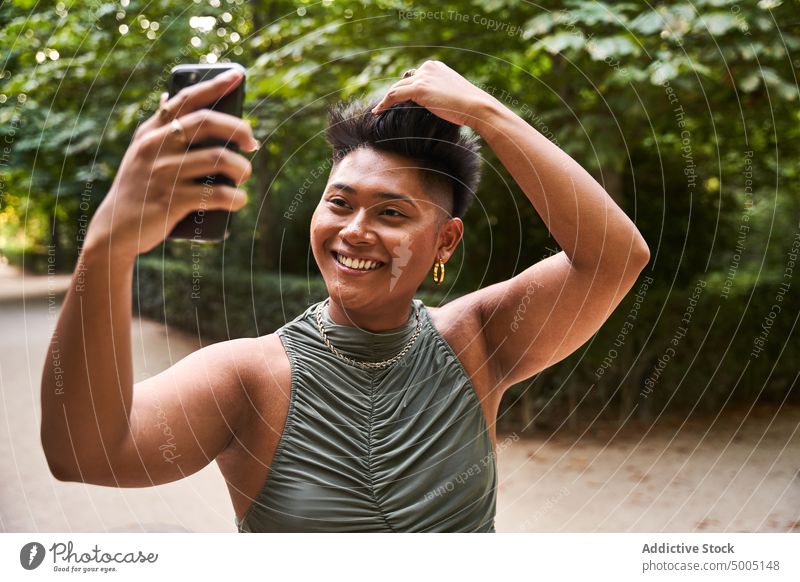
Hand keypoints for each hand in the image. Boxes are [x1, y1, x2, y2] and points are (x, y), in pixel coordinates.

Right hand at [85, 69, 258, 259]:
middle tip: (251, 142)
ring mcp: (166, 173)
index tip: (238, 75)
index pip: (186, 100)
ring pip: (220, 159)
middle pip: (208, 122)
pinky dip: (237, 198)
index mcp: (151, 133)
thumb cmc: (137, 190)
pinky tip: (240, 200)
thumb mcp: (140, 153)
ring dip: (243, 168)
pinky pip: (219, 194)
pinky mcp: (174, 200)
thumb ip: (156, 128)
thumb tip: (168, 96)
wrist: (116, 230)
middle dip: (239, 128)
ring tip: (244, 176)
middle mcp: (157, 147)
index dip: (214, 85)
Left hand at [371, 60, 494, 129]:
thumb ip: (438, 94)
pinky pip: (394, 95)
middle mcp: (428, 67)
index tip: (396, 101)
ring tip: (379, 110)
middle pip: (403, 82)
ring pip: (396, 88)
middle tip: (384, 107)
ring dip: (386, 99)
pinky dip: (384, 103)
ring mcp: (423, 77)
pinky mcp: (419, 88)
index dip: (404, 90)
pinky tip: (377, 112)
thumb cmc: (468, 106)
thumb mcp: (451, 95)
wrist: (475, 106)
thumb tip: (430, 103)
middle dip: (393, 95)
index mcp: (435, 67)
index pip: (413, 78)